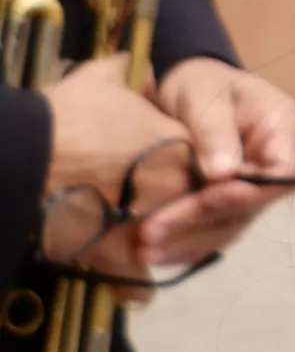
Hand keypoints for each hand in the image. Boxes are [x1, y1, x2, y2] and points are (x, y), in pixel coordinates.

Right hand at [40, 57, 193, 279]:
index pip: (212, 169)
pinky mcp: (118, 255)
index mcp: (184, 150)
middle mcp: (177, 192)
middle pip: (197, 211)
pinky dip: (135, 286)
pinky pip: (139, 284)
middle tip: (159, 214)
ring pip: (174, 249)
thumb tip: (138, 65)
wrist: (24, 152)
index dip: (196, 176)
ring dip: (162, 249)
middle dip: (184, 214)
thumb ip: (129, 72)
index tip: (175, 178)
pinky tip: (132, 286)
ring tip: (143, 248)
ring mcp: (152, 226)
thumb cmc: (66, 116)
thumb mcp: (101, 81)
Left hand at [135, 59, 294, 269]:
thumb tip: (222, 174)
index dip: (247, 192)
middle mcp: (277, 166)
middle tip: (150, 232)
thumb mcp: (202, 93)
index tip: (205, 197)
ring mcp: (254, 189)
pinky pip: (213, 231)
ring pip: (230, 225)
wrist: (187, 86)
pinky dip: (184, 245)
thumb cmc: (198, 81)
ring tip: (143, 251)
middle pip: (249, 206)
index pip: (281, 173)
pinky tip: (154, 254)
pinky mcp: (229, 205)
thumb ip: (214, 130)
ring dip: (187, 241)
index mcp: (284, 132)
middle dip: (198, 221)